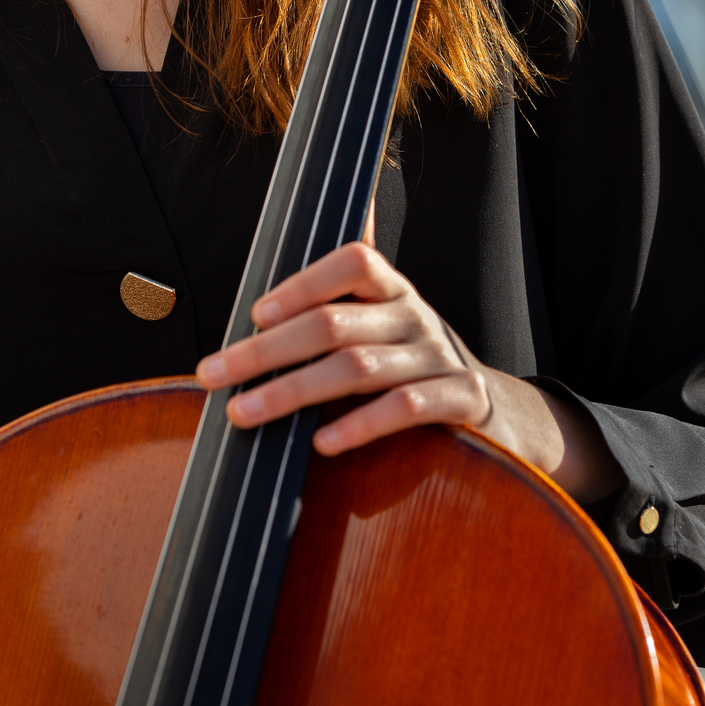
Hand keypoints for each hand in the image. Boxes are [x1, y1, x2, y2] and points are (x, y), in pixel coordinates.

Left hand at [194, 238, 621, 503]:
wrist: (491, 408)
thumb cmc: (409, 361)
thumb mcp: (380, 321)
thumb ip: (336, 297)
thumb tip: (274, 281)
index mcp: (392, 288)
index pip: (352, 262)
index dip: (303, 283)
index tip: (254, 314)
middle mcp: (415, 314)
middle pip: (334, 324)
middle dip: (265, 351)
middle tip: (213, 374)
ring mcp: (439, 357)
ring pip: (358, 368)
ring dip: (293, 392)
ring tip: (245, 414)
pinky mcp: (462, 399)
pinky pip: (406, 409)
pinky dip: (359, 425)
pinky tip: (322, 443)